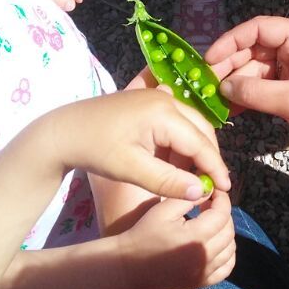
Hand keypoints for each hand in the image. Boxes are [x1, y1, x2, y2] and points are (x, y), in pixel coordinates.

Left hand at [49, 90, 230, 199]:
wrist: (63, 131)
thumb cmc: (95, 150)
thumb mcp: (131, 170)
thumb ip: (168, 181)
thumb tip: (202, 192)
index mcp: (163, 113)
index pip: (200, 143)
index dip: (215, 167)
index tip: (225, 190)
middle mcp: (165, 98)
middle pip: (201, 129)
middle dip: (209, 157)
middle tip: (212, 185)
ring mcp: (156, 96)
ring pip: (191, 124)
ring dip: (195, 149)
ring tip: (194, 176)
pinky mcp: (148, 101)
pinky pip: (177, 120)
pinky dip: (182, 140)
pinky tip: (176, 161)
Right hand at [116, 190, 235, 288]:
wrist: (130, 266)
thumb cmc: (144, 233)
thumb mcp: (164, 209)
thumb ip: (188, 197)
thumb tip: (208, 189)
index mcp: (196, 237)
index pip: (222, 214)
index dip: (222, 199)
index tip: (215, 191)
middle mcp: (205, 257)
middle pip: (229, 231)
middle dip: (224, 214)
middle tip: (211, 205)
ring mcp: (205, 272)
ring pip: (231, 249)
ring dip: (226, 233)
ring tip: (211, 223)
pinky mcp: (202, 282)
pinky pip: (227, 267)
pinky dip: (227, 254)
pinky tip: (215, 244)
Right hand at [206, 16, 288, 162]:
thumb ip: (253, 91)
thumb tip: (222, 87)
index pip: (260, 28)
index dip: (231, 42)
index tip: (209, 59)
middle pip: (256, 48)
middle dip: (231, 65)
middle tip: (206, 82)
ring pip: (257, 68)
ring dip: (237, 83)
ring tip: (214, 97)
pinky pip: (265, 84)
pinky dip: (249, 93)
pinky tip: (230, 105)